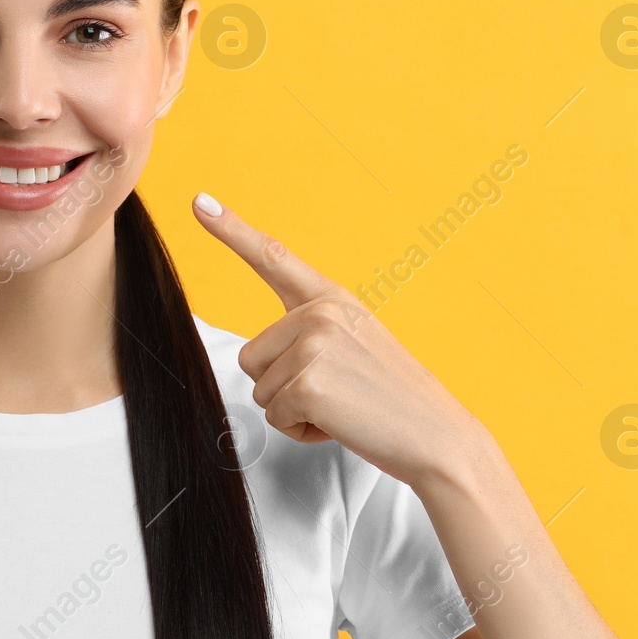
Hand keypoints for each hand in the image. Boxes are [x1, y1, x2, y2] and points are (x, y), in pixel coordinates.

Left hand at [192, 193, 486, 489]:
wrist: (438, 436)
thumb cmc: (391, 400)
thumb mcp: (354, 346)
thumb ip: (311, 334)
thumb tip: (263, 355)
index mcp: (331, 299)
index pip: (273, 257)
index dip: (231, 230)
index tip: (200, 201)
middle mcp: (320, 312)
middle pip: (252, 357)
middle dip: (283, 387)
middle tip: (338, 394)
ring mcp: (313, 344)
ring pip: (260, 389)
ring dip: (294, 411)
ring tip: (343, 407)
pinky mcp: (308, 382)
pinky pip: (274, 416)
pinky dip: (301, 430)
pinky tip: (341, 423)